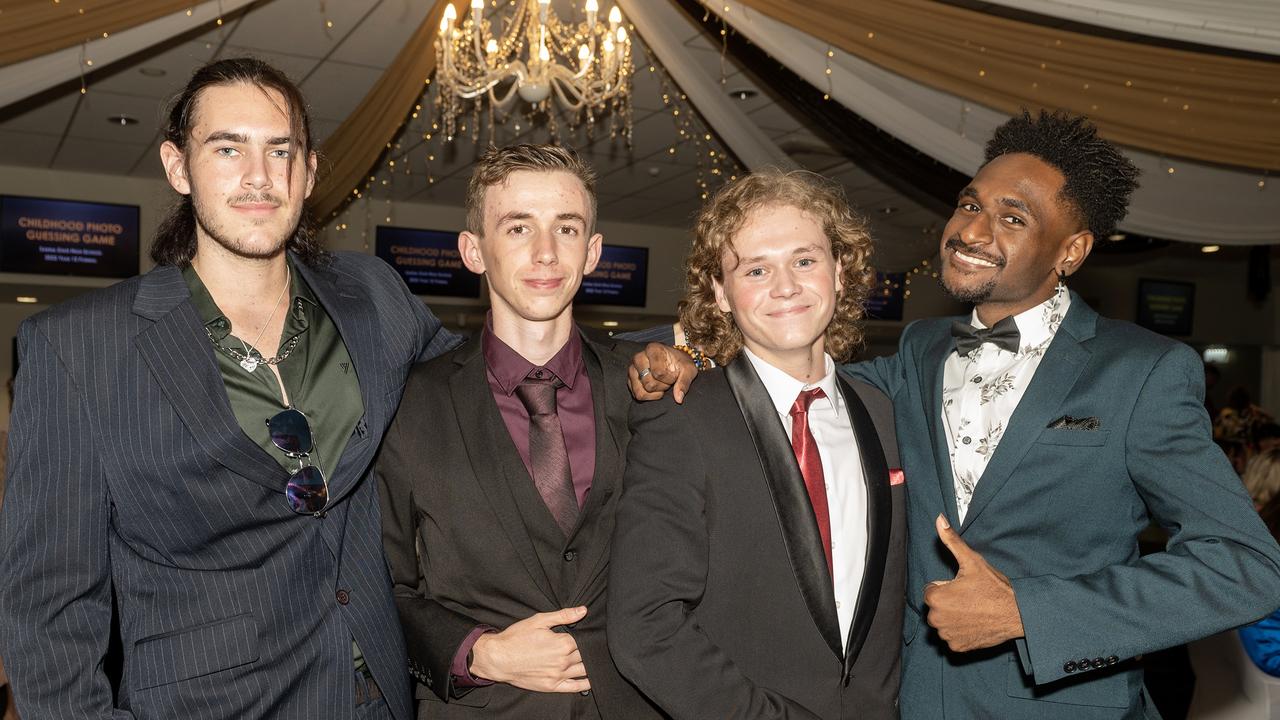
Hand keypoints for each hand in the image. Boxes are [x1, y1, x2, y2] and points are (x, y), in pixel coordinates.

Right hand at [470, 607, 590, 692]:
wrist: (498, 658)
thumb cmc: (516, 638)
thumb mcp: (539, 620)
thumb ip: (563, 615)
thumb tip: (583, 611)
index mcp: (563, 643)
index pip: (585, 639)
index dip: (587, 635)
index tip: (588, 633)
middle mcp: (563, 660)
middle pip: (586, 654)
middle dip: (589, 649)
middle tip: (590, 645)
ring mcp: (558, 675)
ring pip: (584, 670)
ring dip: (590, 664)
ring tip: (593, 659)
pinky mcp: (552, 686)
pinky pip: (575, 687)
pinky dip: (586, 683)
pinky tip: (591, 679)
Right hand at [628, 342, 696, 403]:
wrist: (673, 363)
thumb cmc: (680, 364)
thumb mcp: (688, 370)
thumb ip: (684, 382)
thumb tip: (678, 399)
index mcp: (653, 349)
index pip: (659, 373)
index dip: (670, 378)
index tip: (675, 373)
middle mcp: (639, 357)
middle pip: (649, 383)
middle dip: (663, 386)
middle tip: (668, 379)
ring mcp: (632, 369)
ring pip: (641, 391)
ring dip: (655, 392)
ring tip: (661, 383)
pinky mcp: (630, 380)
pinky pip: (638, 395)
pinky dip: (649, 397)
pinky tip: (656, 389)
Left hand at [923, 514, 1023, 651]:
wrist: (1016, 613)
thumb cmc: (994, 588)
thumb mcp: (972, 561)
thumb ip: (951, 540)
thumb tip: (938, 519)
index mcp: (935, 598)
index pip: (931, 590)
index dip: (947, 586)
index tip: (964, 587)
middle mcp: (936, 619)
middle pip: (936, 607)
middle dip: (949, 602)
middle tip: (970, 598)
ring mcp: (946, 635)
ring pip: (944, 622)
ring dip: (954, 617)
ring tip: (974, 610)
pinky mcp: (957, 648)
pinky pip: (953, 638)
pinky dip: (962, 632)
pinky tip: (976, 624)